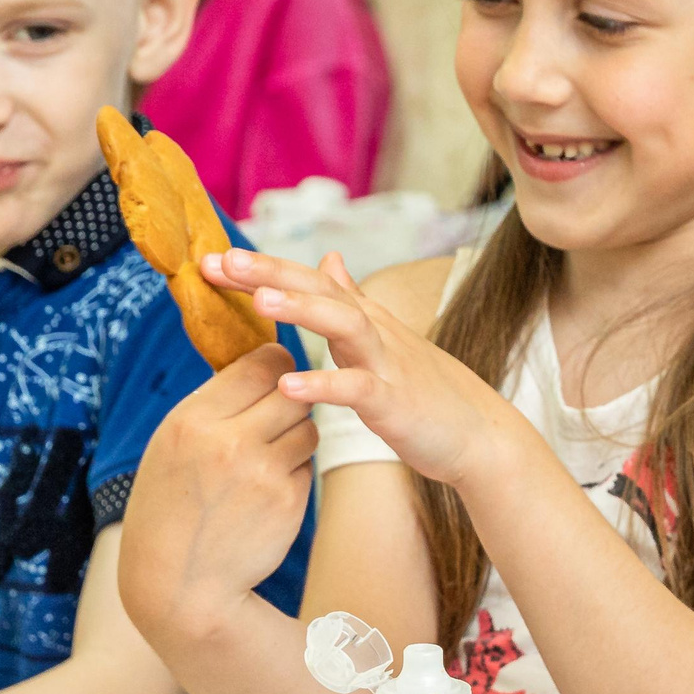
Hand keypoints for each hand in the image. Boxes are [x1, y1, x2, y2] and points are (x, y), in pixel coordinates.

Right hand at [118, 343, 316, 641]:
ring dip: (294, 435)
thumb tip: (266, 363)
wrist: (179, 584)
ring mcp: (264, 473)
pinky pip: (306, 464)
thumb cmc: (170, 507)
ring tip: (262, 458)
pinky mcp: (289, 500)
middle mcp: (230, 442)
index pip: (259, 363)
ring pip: (307, 427)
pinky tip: (264, 492)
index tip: (273, 371)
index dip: (274, 364)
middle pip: (293, 391)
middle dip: (290, 398)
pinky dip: (293, 470)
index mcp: (192, 420)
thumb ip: (214, 406)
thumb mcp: (171, 446)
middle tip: (275, 413)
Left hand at [207, 249, 523, 490]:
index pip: (309, 281)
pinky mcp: (396, 402)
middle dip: (271, 274)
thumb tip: (328, 258)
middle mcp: (376, 332)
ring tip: (260, 303)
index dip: (263, 268)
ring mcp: (388, 365)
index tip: (212, 259)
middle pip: (321, 290)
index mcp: (366, 320)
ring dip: (304, 311)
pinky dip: (325, 385)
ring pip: (345, 324)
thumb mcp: (387, 338)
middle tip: (222, 262)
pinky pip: (357, 389)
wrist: (481, 435)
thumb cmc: (429, 392)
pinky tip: (289, 386)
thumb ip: (354, 298)